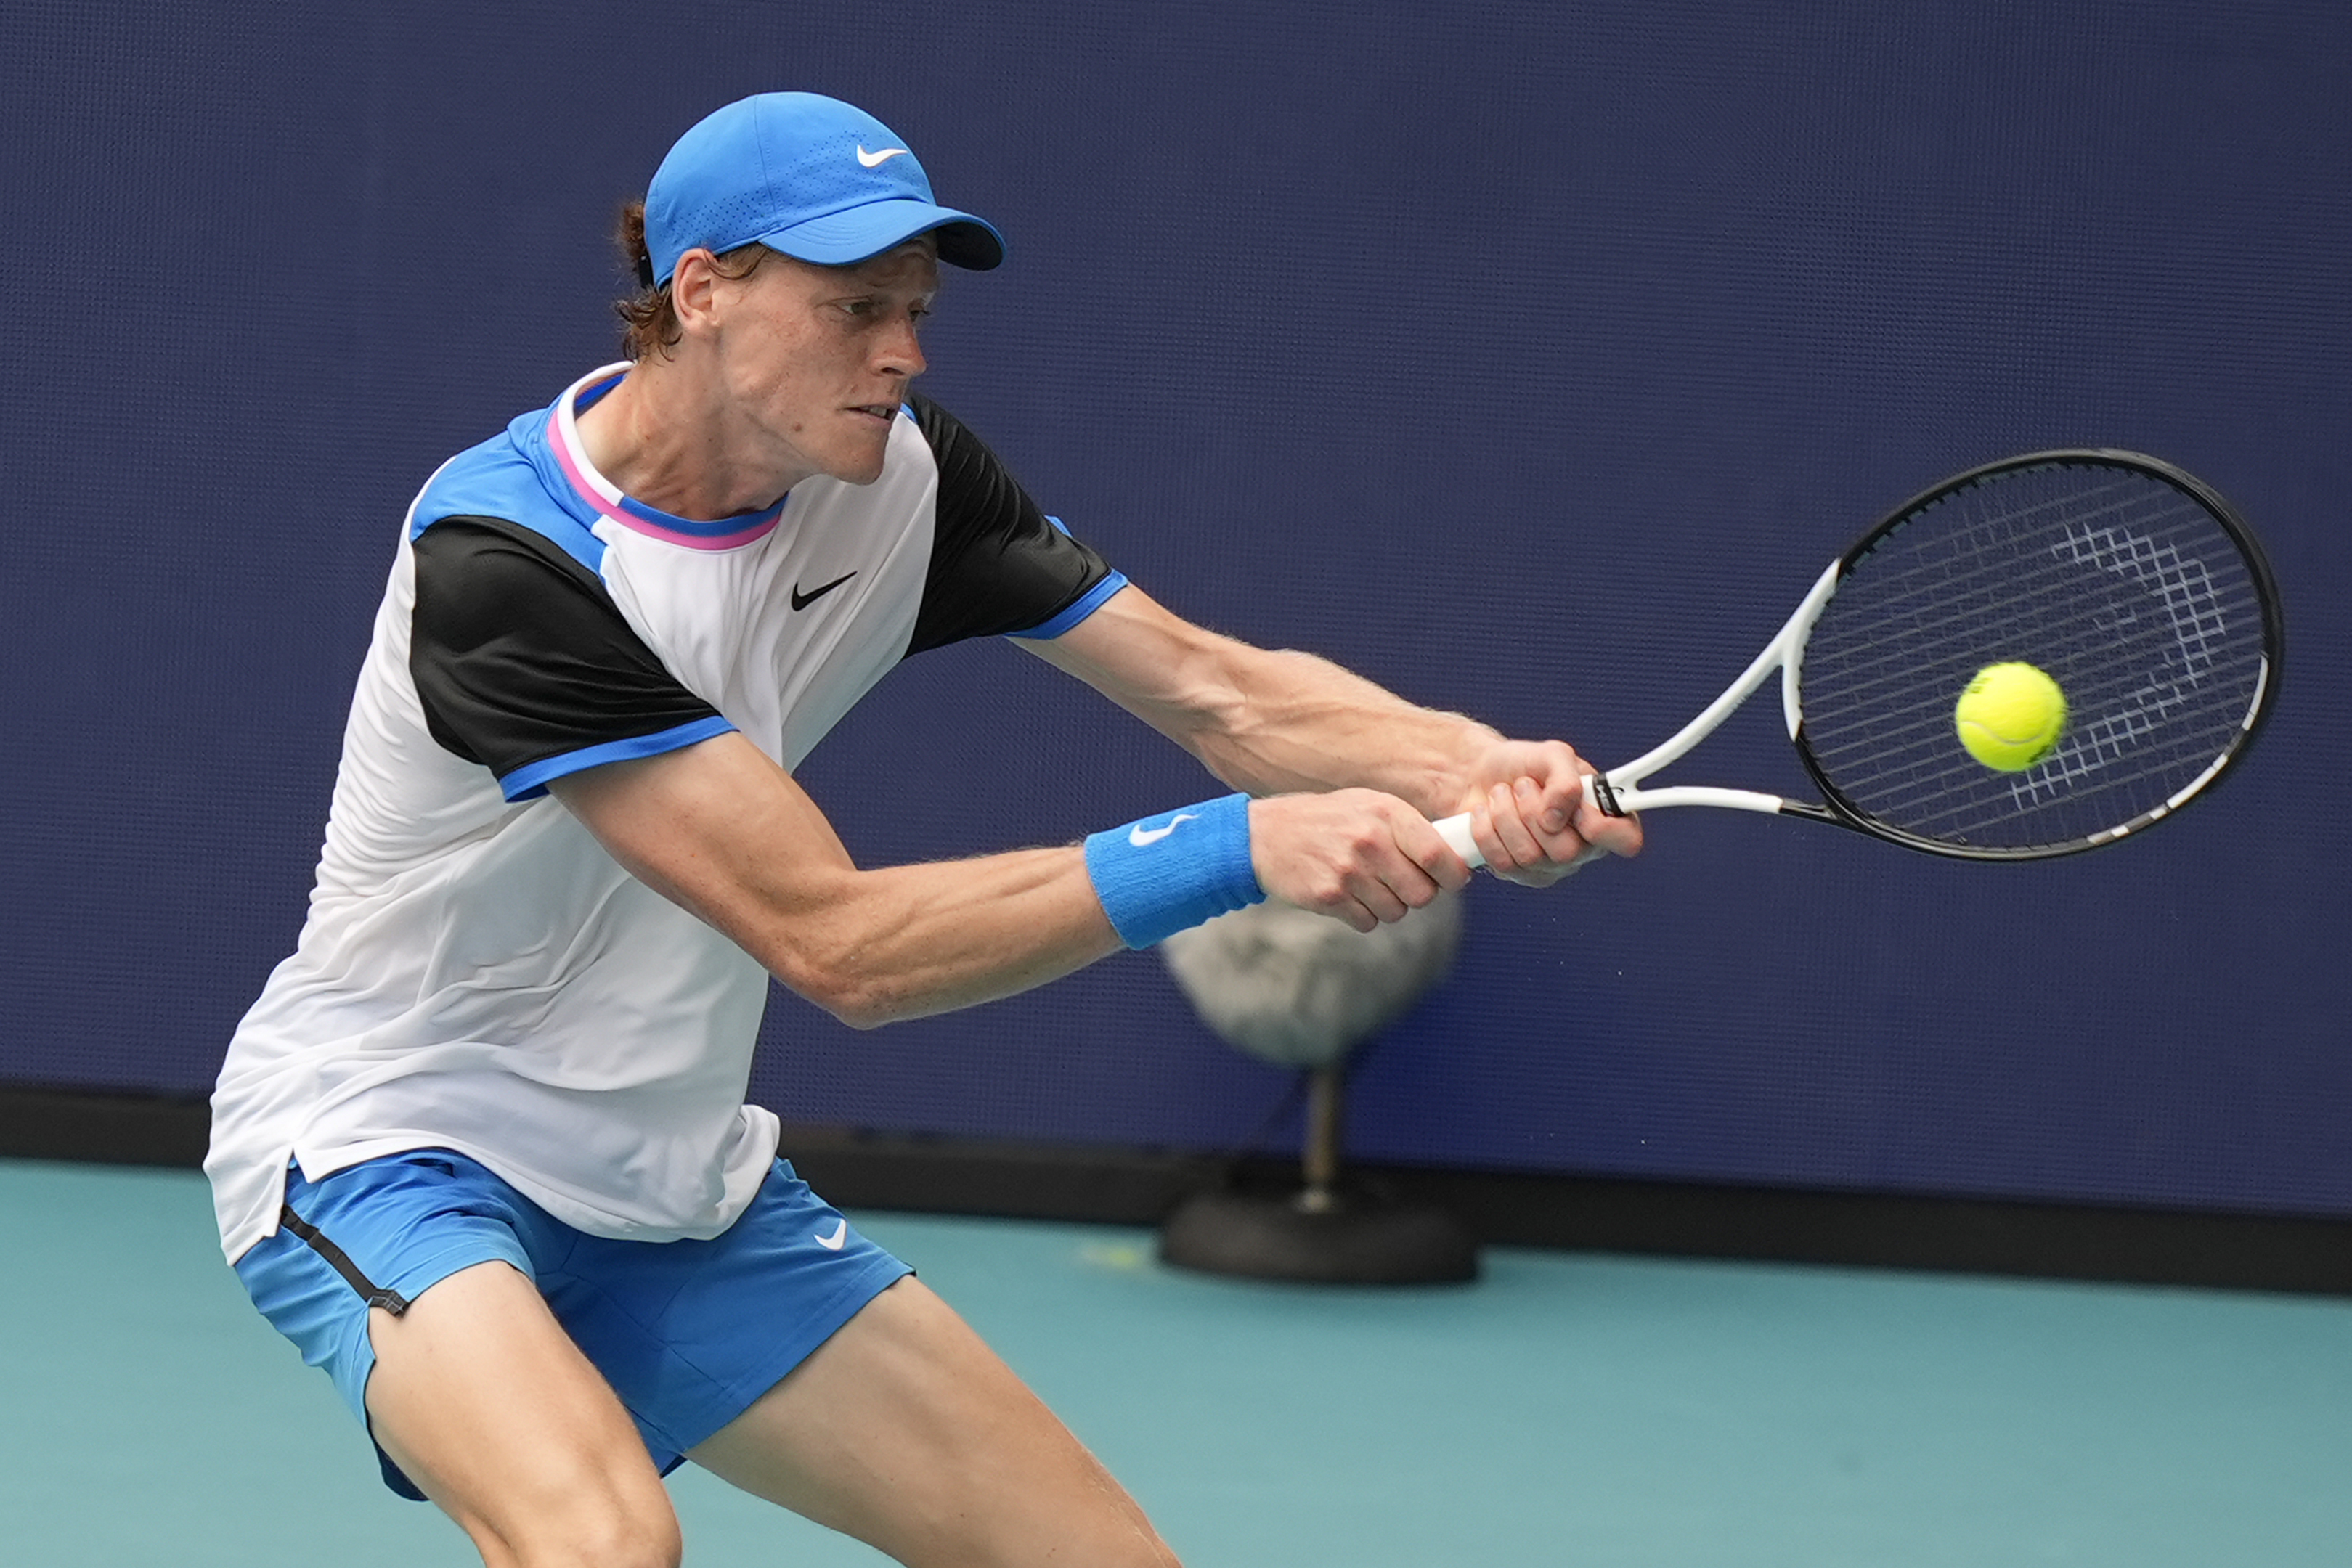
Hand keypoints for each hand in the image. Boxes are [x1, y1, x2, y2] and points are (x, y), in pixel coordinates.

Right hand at [1248, 790, 1475, 931]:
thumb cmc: (1328, 820)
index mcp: (1386, 812)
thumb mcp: (1368, 805)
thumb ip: (1408, 828)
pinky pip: (1368, 922)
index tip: (1452, 878)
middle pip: (1422, 894)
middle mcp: (1369, 841)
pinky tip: (1346, 893)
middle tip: (1402, 883)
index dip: (1454, 875)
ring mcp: (1347, 871)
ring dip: (1389, 905)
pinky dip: (1363, 915)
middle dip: (1418, 894)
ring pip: (1397, 912)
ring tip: (1367, 884)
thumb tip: (1454, 859)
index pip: (1438, 856)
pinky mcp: (1328, 896)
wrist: (1265, 835)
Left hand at [1457, 739, 1642, 886]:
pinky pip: (1503, 864)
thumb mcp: (1552, 755)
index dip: (1604, 829)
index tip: (1579, 808)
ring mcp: (1550, 866)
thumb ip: (1566, 779)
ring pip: (1529, 857)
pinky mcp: (1518, 874)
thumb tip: (1557, 816)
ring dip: (1505, 815)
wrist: (1481, 774)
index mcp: (1603, 815)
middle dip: (1534, 811)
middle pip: (1567, 852)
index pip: (1627, 839)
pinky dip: (1486, 831)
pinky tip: (1487, 815)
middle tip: (1524, 786)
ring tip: (1502, 794)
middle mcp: (1582, 847)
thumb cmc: (1524, 765)